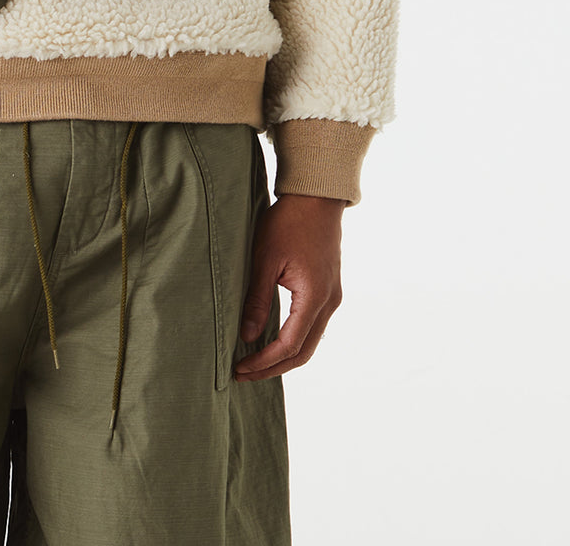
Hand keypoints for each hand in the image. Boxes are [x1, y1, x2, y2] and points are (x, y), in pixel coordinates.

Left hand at [233, 193, 345, 381]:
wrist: (316, 198)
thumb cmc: (288, 223)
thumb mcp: (265, 259)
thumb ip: (257, 300)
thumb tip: (247, 336)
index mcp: (314, 298)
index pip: (288, 346)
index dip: (263, 362)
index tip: (239, 369)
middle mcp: (329, 303)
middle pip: (303, 352)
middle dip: (272, 367)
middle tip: (242, 374)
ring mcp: (332, 297)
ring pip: (309, 342)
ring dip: (283, 356)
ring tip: (254, 362)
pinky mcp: (329, 290)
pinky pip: (312, 326)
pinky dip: (293, 340)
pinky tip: (271, 339)